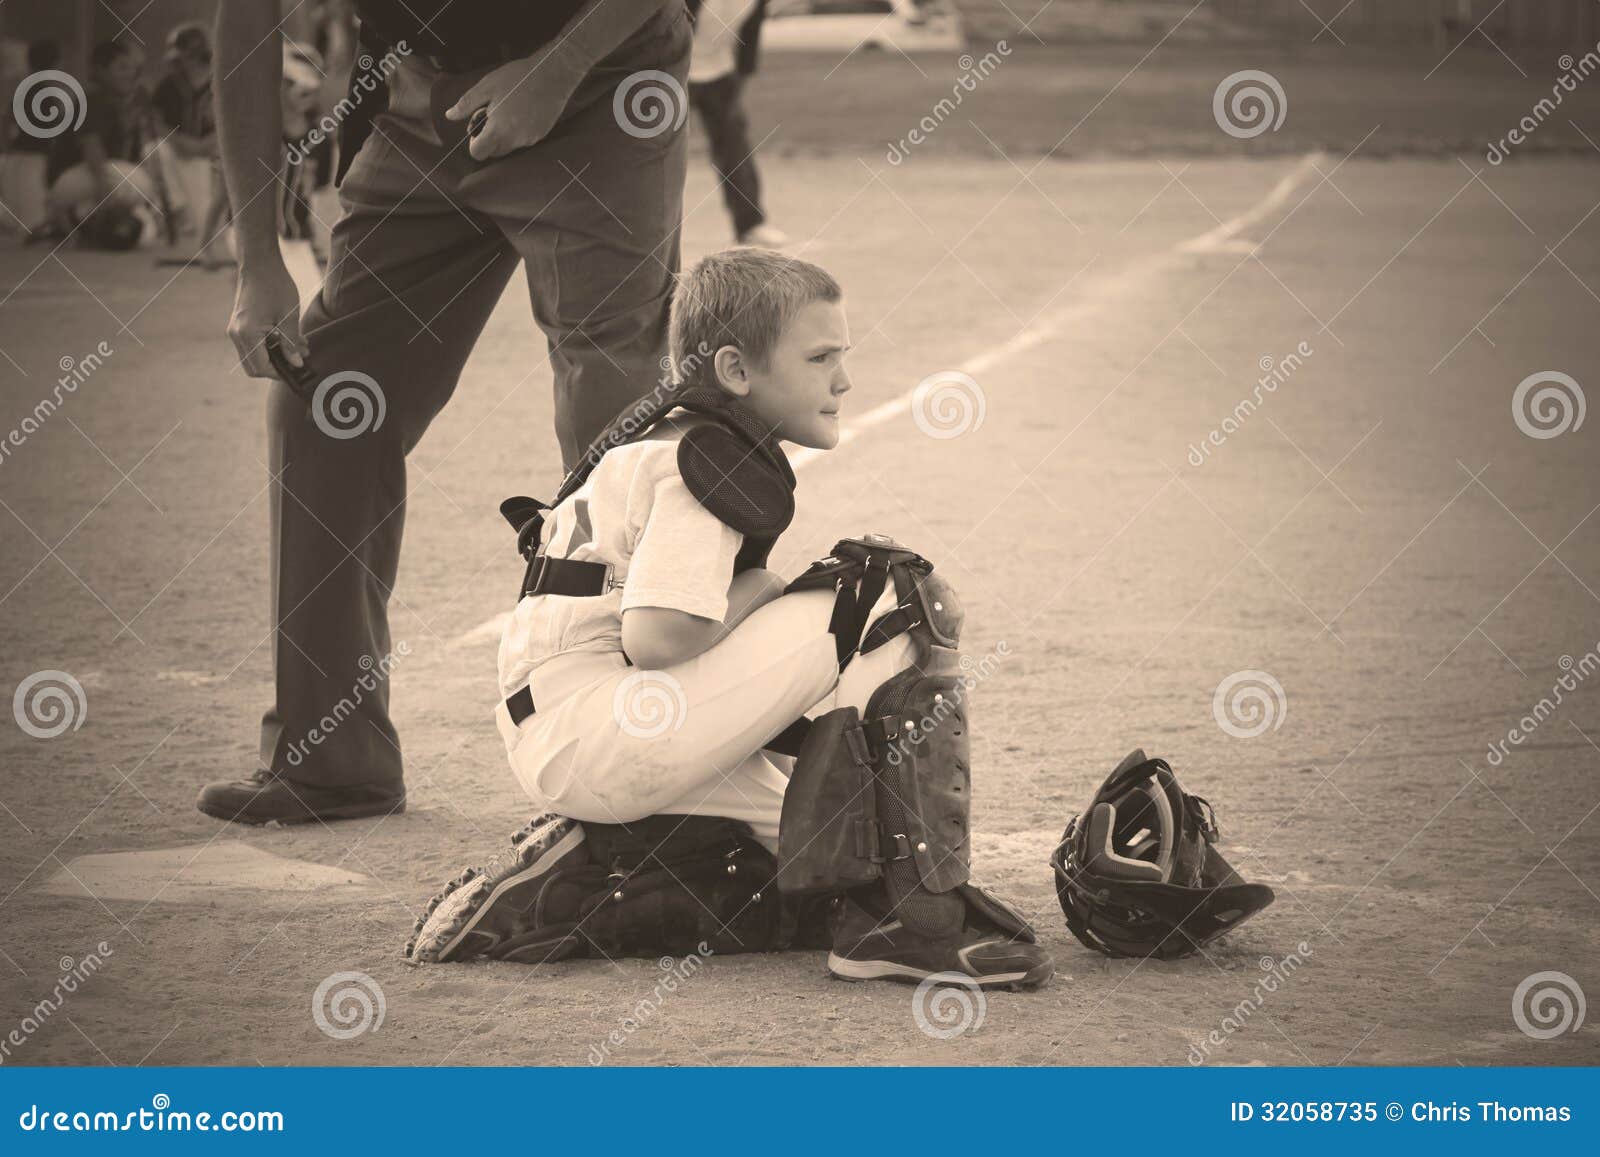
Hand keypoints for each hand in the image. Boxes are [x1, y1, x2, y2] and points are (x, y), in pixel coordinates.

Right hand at [227, 258, 305, 378]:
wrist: (259, 263)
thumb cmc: (275, 285)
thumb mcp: (289, 317)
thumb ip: (291, 343)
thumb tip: (296, 364)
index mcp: (247, 334)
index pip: (260, 368)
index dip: (279, 373)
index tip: (297, 370)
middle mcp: (236, 334)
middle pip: (253, 366)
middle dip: (276, 367)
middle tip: (298, 361)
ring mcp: (236, 329)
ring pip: (254, 355)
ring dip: (276, 355)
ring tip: (300, 347)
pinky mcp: (240, 324)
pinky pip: (254, 343)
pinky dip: (270, 345)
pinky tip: (291, 338)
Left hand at [445, 48, 584, 161]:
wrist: (553, 74)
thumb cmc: (518, 77)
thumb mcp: (486, 87)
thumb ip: (466, 104)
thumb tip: (449, 115)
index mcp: (499, 130)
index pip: (478, 153)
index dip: (474, 143)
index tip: (477, 128)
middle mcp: (515, 140)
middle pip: (494, 152)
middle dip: (489, 139)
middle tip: (492, 115)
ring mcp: (530, 139)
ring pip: (510, 146)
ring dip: (504, 134)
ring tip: (509, 109)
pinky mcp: (541, 135)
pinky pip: (524, 139)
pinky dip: (519, 130)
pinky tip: (523, 110)